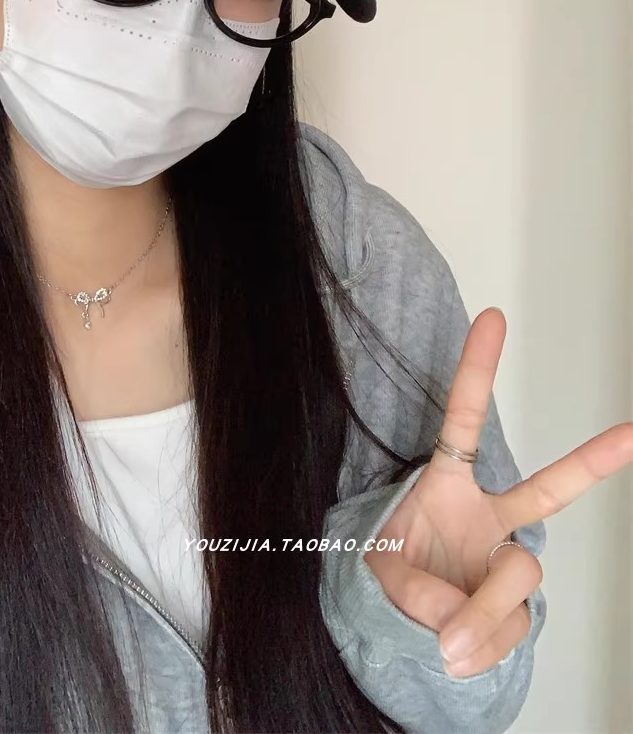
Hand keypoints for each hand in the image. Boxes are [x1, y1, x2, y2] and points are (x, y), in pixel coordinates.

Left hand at [363, 307, 632, 677]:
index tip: (495, 317)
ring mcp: (507, 559)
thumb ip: (416, 594)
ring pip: (521, 573)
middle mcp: (487, 515)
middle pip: (543, 493)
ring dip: (483, 612)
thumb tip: (459, 630)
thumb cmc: (390, 574)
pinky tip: (460, 652)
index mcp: (445, 484)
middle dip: (590, 462)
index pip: (462, 421)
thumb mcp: (379, 572)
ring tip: (446, 640)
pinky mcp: (516, 605)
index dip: (477, 370)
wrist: (402, 626)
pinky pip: (513, 626)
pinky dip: (482, 645)